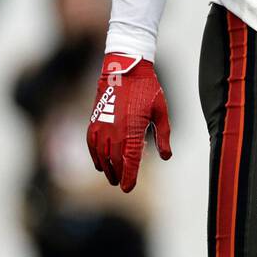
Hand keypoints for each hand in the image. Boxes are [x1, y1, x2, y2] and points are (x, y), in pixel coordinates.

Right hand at [87, 54, 171, 191]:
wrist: (125, 68)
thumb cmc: (147, 89)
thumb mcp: (161, 112)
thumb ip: (164, 136)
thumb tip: (166, 157)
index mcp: (132, 130)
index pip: (130, 161)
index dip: (129, 177)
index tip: (127, 188)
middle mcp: (114, 131)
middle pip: (114, 160)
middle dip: (117, 175)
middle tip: (120, 184)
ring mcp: (102, 125)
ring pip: (100, 154)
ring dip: (105, 167)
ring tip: (111, 176)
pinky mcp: (94, 119)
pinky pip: (91, 142)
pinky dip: (94, 154)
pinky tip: (98, 161)